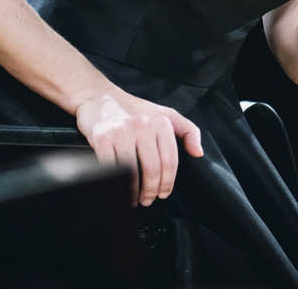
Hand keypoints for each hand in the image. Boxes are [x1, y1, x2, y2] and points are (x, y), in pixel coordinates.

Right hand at [75, 90, 204, 207]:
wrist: (99, 98)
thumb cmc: (134, 110)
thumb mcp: (166, 114)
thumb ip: (188, 131)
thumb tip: (198, 153)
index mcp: (161, 121)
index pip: (170, 160)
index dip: (168, 182)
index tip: (164, 193)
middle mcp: (143, 125)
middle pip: (152, 169)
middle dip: (151, 190)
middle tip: (148, 199)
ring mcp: (121, 131)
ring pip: (131, 172)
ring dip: (133, 192)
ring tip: (134, 198)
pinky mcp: (102, 138)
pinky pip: (111, 168)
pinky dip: (115, 183)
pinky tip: (117, 188)